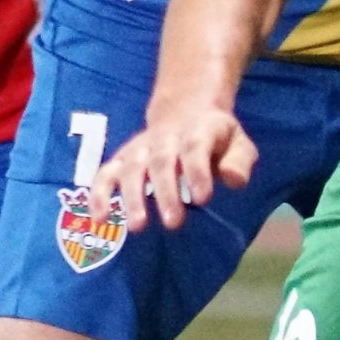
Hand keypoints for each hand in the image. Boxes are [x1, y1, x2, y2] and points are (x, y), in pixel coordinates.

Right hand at [100, 99, 260, 232]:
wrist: (186, 113)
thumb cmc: (216, 139)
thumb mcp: (238, 144)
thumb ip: (239, 161)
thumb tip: (233, 180)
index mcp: (197, 130)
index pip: (195, 147)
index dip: (197, 171)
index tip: (202, 199)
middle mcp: (165, 138)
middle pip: (162, 161)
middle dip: (165, 192)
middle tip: (173, 223)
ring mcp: (140, 148)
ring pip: (131, 168)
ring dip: (132, 197)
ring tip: (138, 227)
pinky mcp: (122, 159)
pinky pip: (105, 174)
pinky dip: (99, 195)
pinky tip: (100, 219)